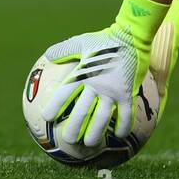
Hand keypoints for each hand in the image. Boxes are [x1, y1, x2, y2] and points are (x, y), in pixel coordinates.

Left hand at [38, 0, 168, 146]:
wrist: (132, 35)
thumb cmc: (105, 38)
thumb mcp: (82, 41)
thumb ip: (64, 50)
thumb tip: (47, 56)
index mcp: (82, 74)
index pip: (64, 93)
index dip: (55, 107)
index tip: (47, 118)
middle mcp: (95, 85)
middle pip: (81, 112)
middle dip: (73, 128)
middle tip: (68, 140)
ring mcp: (112, 90)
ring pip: (101, 118)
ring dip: (95, 133)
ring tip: (90, 144)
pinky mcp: (127, 92)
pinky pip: (126, 113)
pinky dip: (123, 125)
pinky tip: (119, 135)